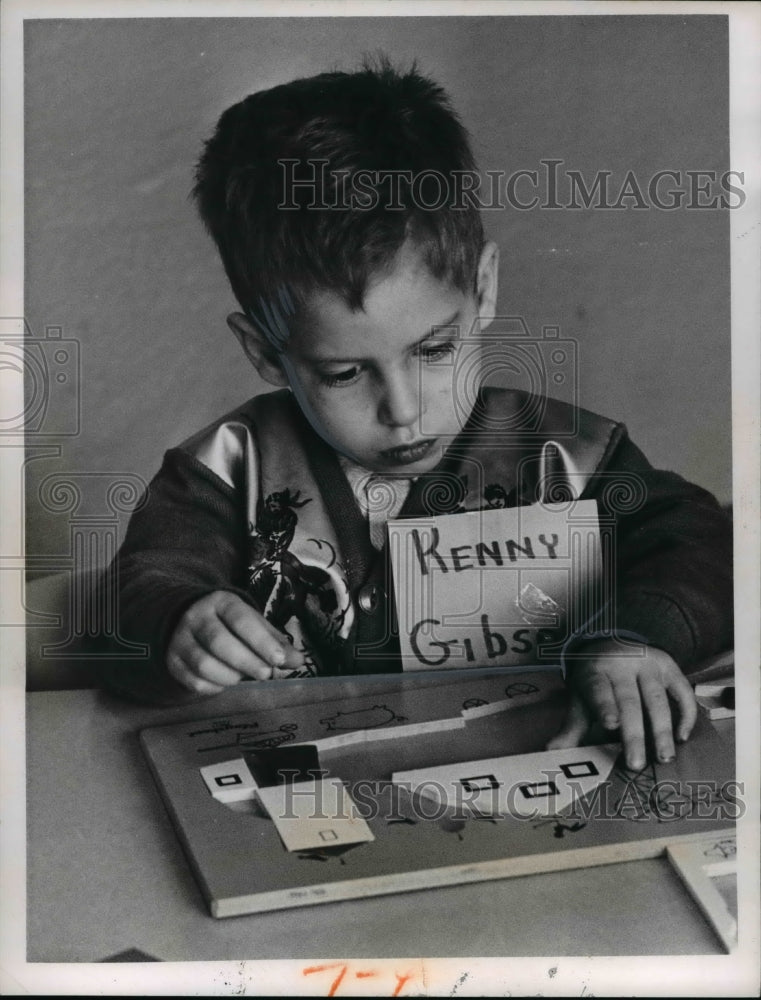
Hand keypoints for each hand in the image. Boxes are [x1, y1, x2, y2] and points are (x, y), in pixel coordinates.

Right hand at [166, 591, 303, 694]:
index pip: (240, 619)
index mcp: (222, 602)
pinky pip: (193, 680)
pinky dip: (213, 687)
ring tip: (243, 678)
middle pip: (219, 641)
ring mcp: (180, 639)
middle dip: (246, 661)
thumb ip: (276, 642)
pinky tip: (225, 683)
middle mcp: (197, 617)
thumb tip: (297, 660)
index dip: (260, 641)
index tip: (278, 659)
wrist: (188, 620)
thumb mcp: (254, 625)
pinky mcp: (172, 660)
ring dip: (229, 676)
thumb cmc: (231, 625)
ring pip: (203, 663)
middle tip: (265, 674)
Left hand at [547, 639, 697, 769]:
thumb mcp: (581, 699)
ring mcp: (648, 665)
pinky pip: (682, 691)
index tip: (611, 724)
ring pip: (657, 698)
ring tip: (664, 757)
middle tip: (636, 764)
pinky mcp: (669, 667)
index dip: (605, 706)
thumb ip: (571, 727)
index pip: (599, 690)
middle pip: (629, 701)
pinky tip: (682, 737)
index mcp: (595, 672)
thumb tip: (551, 753)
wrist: (614, 644)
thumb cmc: (596, 682)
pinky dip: (685, 714)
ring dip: (662, 729)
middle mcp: (622, 665)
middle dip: (633, 733)